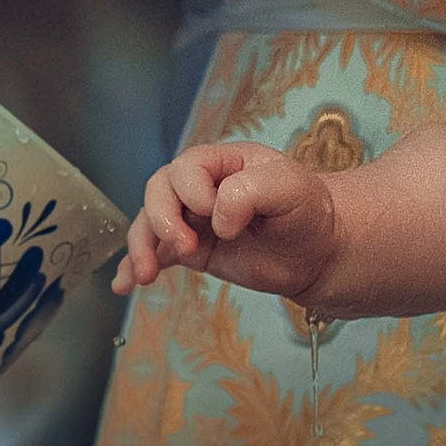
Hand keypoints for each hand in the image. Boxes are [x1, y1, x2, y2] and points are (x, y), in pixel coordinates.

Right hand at [118, 142, 337, 300]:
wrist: (320, 252)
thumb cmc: (308, 211)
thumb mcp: (290, 188)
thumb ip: (250, 191)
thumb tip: (216, 219)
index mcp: (223, 162)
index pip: (187, 167)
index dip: (193, 192)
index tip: (217, 215)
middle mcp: (203, 186)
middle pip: (158, 190)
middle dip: (161, 219)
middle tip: (185, 246)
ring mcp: (194, 219)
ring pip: (149, 223)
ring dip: (141, 247)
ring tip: (147, 275)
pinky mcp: (193, 250)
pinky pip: (156, 253)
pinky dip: (136, 266)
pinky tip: (125, 284)